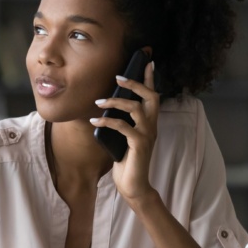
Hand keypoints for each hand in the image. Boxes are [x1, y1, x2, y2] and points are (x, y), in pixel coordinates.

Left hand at [93, 62, 159, 204]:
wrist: (133, 185)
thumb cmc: (126, 162)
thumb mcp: (123, 138)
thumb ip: (122, 124)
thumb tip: (106, 109)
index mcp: (149, 123)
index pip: (153, 96)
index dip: (150, 79)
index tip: (147, 62)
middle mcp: (151, 126)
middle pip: (151, 97)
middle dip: (136, 84)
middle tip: (118, 78)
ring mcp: (147, 135)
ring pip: (136, 109)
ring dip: (116, 102)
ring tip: (98, 102)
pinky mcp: (139, 144)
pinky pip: (123, 126)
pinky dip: (108, 121)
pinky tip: (95, 120)